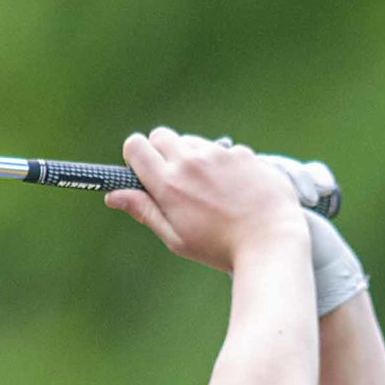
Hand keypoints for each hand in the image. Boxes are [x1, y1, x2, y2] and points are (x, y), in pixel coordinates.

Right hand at [104, 127, 305, 273]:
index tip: (144, 169)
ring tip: (211, 191)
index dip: (136, 155)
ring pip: (194, 142)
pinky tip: (237, 191)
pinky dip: (225, 165)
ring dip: (195, 158)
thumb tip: (112, 195)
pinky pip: (225, 151)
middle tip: (176, 180)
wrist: (271, 242)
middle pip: (162, 135)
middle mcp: (191, 162)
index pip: (136, 145)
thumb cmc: (220, 248)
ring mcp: (219, 155)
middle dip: (162, 152)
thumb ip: (145, 211)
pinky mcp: (244, 154)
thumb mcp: (176, 237)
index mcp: (168, 183)